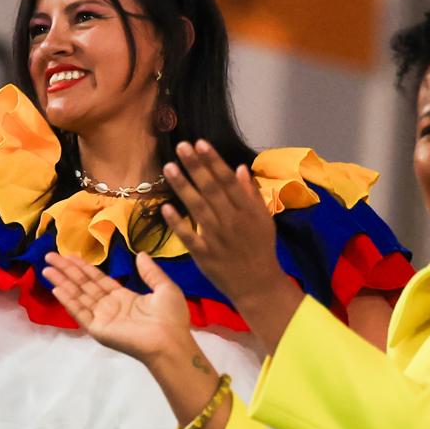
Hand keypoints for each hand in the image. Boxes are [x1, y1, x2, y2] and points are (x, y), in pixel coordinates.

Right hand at [43, 250, 195, 366]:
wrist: (170, 341)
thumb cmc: (171, 318)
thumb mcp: (164, 288)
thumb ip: (151, 272)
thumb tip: (140, 254)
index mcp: (124, 299)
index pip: (99, 280)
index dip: (84, 267)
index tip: (70, 255)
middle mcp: (110, 308)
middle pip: (84, 285)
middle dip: (67, 271)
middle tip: (50, 256)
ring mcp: (102, 319)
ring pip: (78, 296)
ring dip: (62, 282)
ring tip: (47, 268)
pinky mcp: (98, 329)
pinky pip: (80, 313)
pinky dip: (68, 301)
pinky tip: (56, 289)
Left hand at [162, 140, 282, 305]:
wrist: (258, 285)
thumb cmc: (261, 249)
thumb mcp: (264, 219)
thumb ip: (251, 194)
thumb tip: (240, 167)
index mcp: (247, 210)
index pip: (227, 180)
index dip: (213, 161)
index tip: (200, 143)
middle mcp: (231, 220)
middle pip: (211, 189)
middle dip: (195, 166)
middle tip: (180, 146)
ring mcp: (216, 238)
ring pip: (197, 208)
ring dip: (183, 186)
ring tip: (169, 167)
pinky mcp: (204, 254)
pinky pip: (188, 236)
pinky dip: (177, 222)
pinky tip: (165, 207)